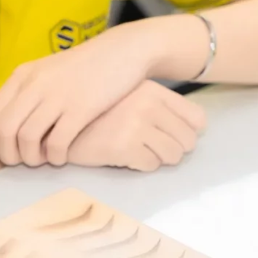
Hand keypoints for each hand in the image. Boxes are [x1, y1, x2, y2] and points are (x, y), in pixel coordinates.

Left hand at [0, 22, 161, 165]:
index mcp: (22, 77)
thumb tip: (7, 129)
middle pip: (3, 131)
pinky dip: (55, 157)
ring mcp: (57, 96)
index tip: (5, 153)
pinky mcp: (81, 108)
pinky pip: (56, 143)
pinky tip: (62, 157)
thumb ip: (25, 95)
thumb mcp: (45, 73)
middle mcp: (34, 85)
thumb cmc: (82, 69)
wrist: (122, 52)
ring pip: (26, 138)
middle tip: (23, 162)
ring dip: (31, 159)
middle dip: (8, 155)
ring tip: (44, 160)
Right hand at [67, 80, 206, 170]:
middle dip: (173, 151)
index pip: (197, 119)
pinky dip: (140, 166)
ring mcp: (136, 125)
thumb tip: (195, 130)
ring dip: (158, 160)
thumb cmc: (95, 114)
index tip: (174, 139)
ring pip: (172, 155)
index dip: (189, 134)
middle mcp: (148, 105)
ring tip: (139, 154)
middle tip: (154, 151)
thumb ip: (157, 106)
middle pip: (187, 141)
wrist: (61, 122)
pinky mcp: (124, 145)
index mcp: (152, 91)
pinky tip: (124, 157)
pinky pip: (150, 165)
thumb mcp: (128, 97)